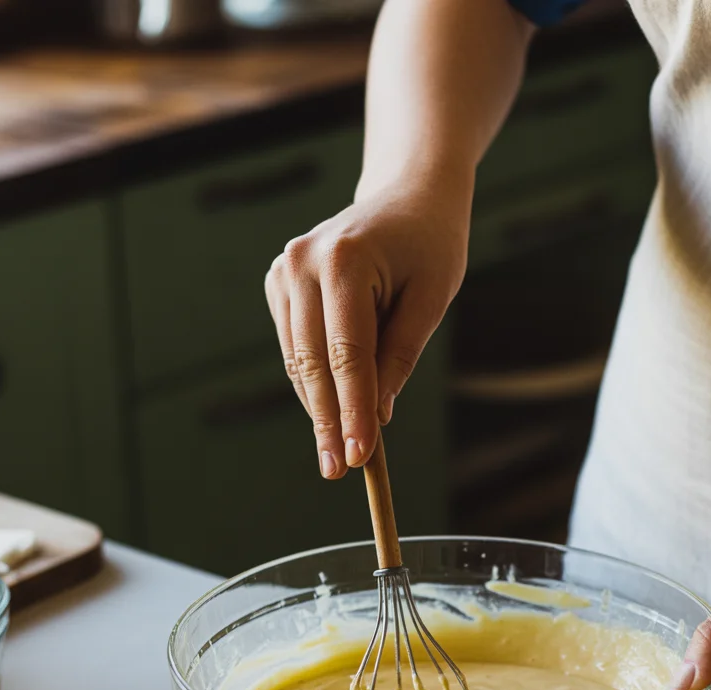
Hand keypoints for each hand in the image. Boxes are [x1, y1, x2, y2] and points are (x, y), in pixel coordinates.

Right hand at [264, 177, 470, 477]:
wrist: (406, 197)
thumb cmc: (430, 246)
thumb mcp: (431, 298)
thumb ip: (401, 355)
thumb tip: (376, 415)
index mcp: (344, 260)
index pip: (348, 353)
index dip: (352, 411)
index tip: (361, 456)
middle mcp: (302, 264)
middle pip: (314, 362)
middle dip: (329, 422)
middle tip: (340, 471)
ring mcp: (284, 273)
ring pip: (299, 361)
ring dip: (318, 410)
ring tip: (336, 455)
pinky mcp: (279, 285)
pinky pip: (296, 349)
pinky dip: (314, 385)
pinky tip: (331, 415)